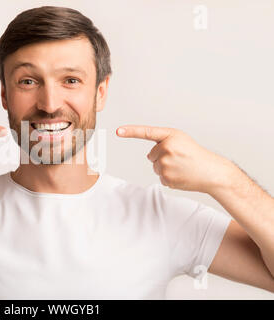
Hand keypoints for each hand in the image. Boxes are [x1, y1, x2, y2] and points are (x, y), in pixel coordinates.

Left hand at [116, 125, 235, 192]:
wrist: (211, 172)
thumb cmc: (196, 155)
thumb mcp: (181, 140)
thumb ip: (163, 142)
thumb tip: (150, 155)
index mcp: (170, 136)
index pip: (147, 132)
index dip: (131, 131)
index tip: (118, 131)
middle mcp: (166, 149)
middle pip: (151, 155)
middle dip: (161, 157)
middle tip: (179, 158)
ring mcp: (165, 164)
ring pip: (155, 167)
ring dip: (165, 168)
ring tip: (181, 167)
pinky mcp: (166, 178)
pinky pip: (160, 177)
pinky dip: (169, 177)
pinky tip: (180, 175)